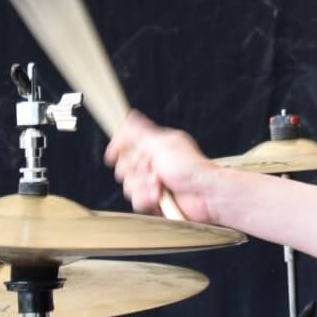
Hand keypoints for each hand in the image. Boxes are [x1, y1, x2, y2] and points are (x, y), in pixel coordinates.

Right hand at [103, 111, 219, 221]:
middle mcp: (153, 163)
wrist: (204, 196)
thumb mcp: (163, 144)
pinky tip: (159, 196)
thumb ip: (141, 133)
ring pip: (129, 185)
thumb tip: (128, 116)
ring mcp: (153, 182)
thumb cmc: (190, 167)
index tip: (113, 154)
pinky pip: (137, 200)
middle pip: (124, 167)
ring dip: (142, 186)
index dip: (118, 149)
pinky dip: (146, 199)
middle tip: (151, 169)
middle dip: (135, 170)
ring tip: (159, 184)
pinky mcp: (154, 200)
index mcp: (156, 146)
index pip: (127, 144)